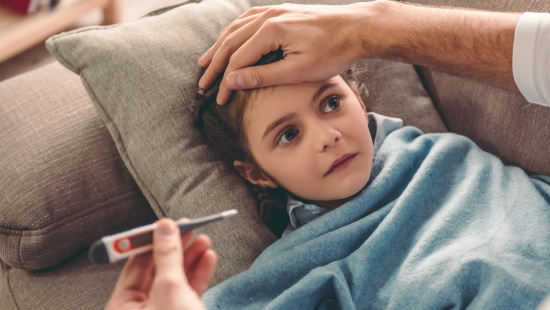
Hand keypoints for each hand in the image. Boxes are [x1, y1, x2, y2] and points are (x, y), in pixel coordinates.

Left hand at [105, 218, 216, 309]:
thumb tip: (165, 229)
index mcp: (123, 307)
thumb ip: (167, 256)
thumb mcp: (170, 288)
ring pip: (175, 279)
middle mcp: (140, 309)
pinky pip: (187, 290)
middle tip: (187, 228)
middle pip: (157, 270)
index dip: (151, 240)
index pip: (134, 264)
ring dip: (191, 258)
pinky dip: (198, 274)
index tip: (166, 224)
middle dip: (176, 248)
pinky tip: (207, 258)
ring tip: (203, 240)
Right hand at [198, 2, 376, 104]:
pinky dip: (234, 32)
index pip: (237, 60)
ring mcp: (274, 11)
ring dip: (219, 46)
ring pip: (236, 29)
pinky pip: (248, 20)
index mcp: (271, 31)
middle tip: (203, 84)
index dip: (225, 82)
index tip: (218, 100)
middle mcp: (268, 16)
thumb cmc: (333, 51)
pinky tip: (229, 39)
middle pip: (230, 42)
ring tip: (206, 61)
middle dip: (214, 65)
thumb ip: (263, 76)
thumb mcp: (298, 71)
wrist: (358, 27)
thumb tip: (233, 81)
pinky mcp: (281, 11)